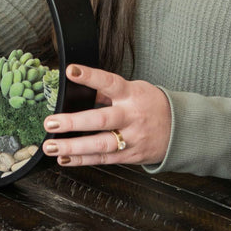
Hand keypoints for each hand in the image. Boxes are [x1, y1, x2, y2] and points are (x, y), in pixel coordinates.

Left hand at [42, 64, 171, 166]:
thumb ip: (109, 92)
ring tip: (51, 146)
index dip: (90, 76)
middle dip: (73, 122)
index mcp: (131, 94)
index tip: (71, 70)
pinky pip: (103, 159)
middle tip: (50, 123)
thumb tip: (80, 91)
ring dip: (73, 146)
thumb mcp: (135, 89)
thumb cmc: (151, 105)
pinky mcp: (129, 156)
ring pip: (100, 145)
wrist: (180, 130)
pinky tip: (64, 158)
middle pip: (101, 120)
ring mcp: (131, 138)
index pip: (109, 82)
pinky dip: (82, 160)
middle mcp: (131, 117)